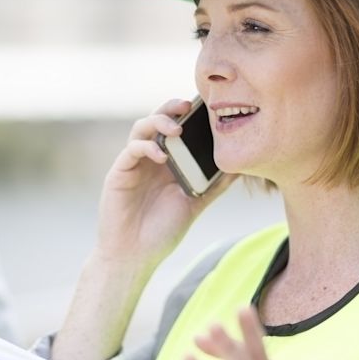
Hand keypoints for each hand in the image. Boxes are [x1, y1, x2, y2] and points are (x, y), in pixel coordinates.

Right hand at [95, 99, 234, 268]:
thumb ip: (213, 186)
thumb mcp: (195, 205)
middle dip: (171, 108)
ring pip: (140, 128)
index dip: (186, 114)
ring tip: (176, 129)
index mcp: (166, 162)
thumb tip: (239, 169)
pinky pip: (131, 150)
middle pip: (156, 120)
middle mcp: (148, 158)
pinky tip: (162, 156)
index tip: (206, 106)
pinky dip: (146, 147)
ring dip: (158, 122)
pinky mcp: (119, 173)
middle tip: (188, 104)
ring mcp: (132, 164)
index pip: (175, 127)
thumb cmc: (161, 231)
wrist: (134, 256)